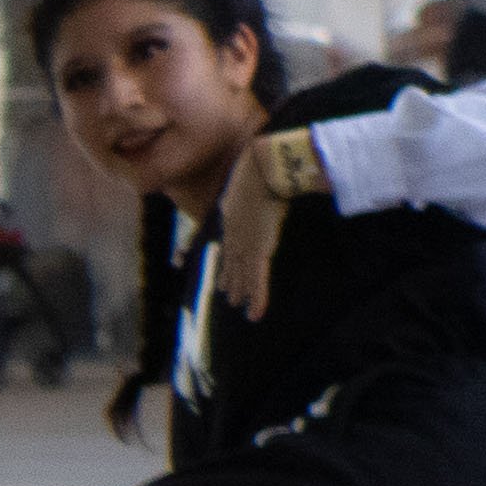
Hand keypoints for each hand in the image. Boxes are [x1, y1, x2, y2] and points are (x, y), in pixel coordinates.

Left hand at [212, 130, 302, 322]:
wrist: (261, 172)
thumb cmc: (258, 171)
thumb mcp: (248, 182)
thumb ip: (248, 192)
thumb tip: (256, 187)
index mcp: (232, 220)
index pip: (230, 248)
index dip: (228, 263)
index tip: (225, 274)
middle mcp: (235, 236)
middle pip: (233, 264)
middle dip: (231, 281)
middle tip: (228, 296)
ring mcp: (245, 245)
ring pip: (243, 276)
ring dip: (242, 292)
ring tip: (237, 306)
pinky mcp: (258, 251)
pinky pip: (258, 280)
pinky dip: (257, 298)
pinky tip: (255, 314)